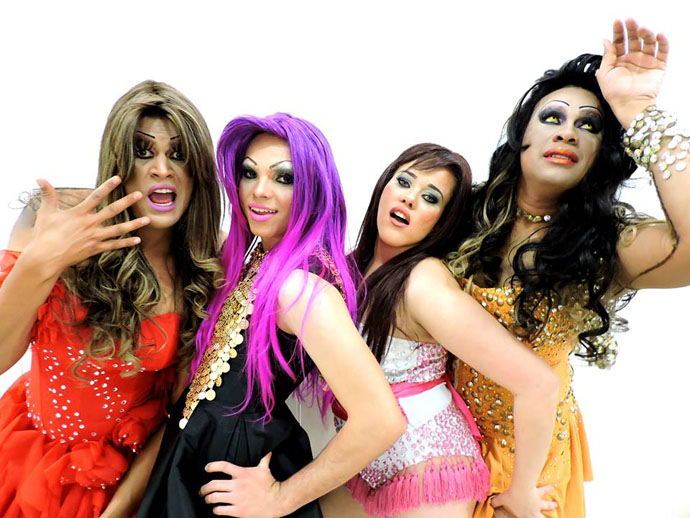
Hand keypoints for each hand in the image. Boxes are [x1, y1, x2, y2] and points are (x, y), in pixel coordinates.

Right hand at [27, 176, 147, 275]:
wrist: (45, 258)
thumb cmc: (44, 235)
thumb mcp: (45, 212)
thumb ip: (47, 194)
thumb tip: (39, 178)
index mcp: (78, 213)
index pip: (96, 196)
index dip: (107, 186)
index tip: (118, 178)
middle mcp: (89, 224)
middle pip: (112, 211)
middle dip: (127, 202)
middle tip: (140, 195)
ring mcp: (94, 237)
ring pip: (118, 229)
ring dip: (134, 224)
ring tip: (148, 220)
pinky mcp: (95, 249)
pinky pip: (114, 245)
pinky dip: (126, 243)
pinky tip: (137, 240)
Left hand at [199, 453, 286, 517]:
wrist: (277, 500)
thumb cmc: (270, 484)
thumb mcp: (265, 469)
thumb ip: (264, 459)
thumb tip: (268, 451)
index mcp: (242, 473)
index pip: (223, 466)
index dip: (212, 466)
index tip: (207, 468)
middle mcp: (237, 485)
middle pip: (213, 484)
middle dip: (204, 488)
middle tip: (202, 490)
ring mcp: (237, 498)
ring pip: (214, 498)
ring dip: (208, 499)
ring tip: (207, 499)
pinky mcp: (238, 511)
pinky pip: (221, 510)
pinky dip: (215, 510)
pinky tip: (216, 509)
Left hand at [491, 485, 555, 517]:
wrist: (521, 489)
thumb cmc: (511, 496)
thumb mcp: (502, 500)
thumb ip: (496, 502)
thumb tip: (490, 503)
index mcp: (524, 514)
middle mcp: (533, 510)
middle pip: (541, 517)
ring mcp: (538, 502)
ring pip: (547, 505)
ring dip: (551, 504)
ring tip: (556, 504)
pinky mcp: (539, 493)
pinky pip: (545, 490)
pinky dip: (549, 488)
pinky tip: (554, 485)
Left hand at [597, 18, 668, 126]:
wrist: (629, 104)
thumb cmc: (614, 93)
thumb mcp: (604, 73)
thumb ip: (607, 55)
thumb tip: (605, 40)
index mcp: (618, 61)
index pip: (619, 43)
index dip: (618, 32)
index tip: (617, 22)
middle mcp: (632, 60)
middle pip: (634, 40)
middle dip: (632, 29)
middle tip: (630, 20)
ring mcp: (646, 62)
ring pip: (648, 43)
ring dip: (646, 34)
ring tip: (643, 29)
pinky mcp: (658, 66)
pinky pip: (663, 51)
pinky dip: (662, 42)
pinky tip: (659, 35)